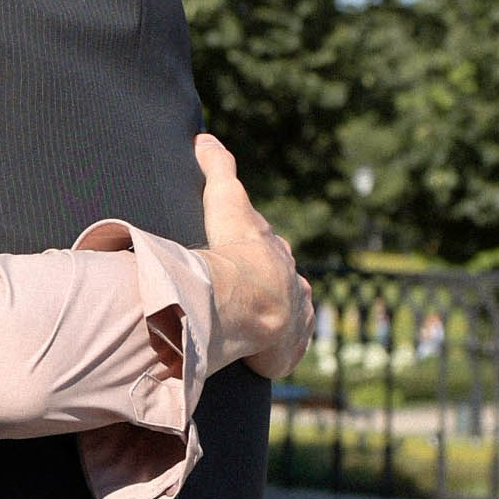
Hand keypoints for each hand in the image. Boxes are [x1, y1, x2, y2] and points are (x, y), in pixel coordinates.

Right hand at [197, 135, 312, 378]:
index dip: (256, 249)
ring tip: (248, 334)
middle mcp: (292, 284)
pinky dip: (272, 356)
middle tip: (244, 297)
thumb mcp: (226, 203)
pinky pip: (283, 353)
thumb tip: (204, 138)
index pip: (268, 247)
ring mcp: (294, 318)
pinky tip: (258, 360)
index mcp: (276, 254)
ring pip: (286, 318)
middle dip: (267, 287)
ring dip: (272, 324)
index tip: (242, 255)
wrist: (256, 302)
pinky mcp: (288, 351)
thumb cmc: (239, 252)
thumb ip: (217, 169)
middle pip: (281, 283)